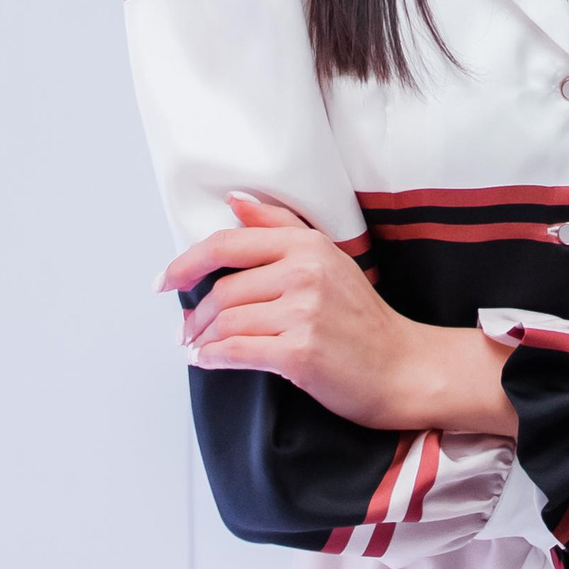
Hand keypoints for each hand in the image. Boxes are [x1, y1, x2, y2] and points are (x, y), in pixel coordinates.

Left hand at [159, 194, 512, 435]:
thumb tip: (234, 200)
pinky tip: (206, 361)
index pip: (229, 244)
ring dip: (201, 339)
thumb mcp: (328, 259)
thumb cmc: (362, 319)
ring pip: (225, 321)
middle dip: (196, 314)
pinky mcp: (300, 353)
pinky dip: (212, 358)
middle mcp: (305, 273)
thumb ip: (279, 227)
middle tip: (186, 329)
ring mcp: (303, 313)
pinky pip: (236, 351)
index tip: (165, 280)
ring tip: (196, 347)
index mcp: (308, 246)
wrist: (403, 368)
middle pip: (222, 289)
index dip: (187, 262)